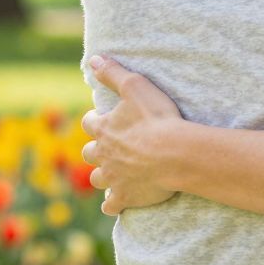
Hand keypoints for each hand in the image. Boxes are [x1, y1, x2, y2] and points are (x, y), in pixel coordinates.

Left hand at [80, 55, 184, 216]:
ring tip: (114, 173)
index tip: (103, 119)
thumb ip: (112, 72)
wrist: (174, 153)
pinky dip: (112, 203)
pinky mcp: (125, 197)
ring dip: (103, 176)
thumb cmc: (157, 118)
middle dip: (97, 150)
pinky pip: (110, 205)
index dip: (95, 120)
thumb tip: (93, 59)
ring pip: (97, 179)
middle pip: (89, 153)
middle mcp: (102, 155)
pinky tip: (116, 202)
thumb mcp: (135, 86)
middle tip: (111, 147)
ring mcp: (113, 178)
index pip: (89, 123)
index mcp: (103, 129)